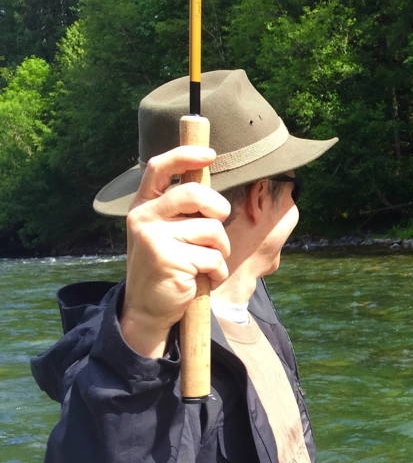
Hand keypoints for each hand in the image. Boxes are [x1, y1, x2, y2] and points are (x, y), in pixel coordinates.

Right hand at [120, 147, 230, 357]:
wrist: (147, 308)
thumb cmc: (167, 265)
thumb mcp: (167, 231)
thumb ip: (183, 208)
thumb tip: (207, 174)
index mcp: (143, 205)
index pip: (159, 168)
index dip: (185, 155)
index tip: (210, 154)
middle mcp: (143, 217)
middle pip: (193, 193)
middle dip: (218, 208)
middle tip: (220, 222)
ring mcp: (153, 238)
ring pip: (212, 230)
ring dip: (220, 251)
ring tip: (204, 264)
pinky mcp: (168, 259)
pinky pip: (213, 257)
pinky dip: (217, 272)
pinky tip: (201, 279)